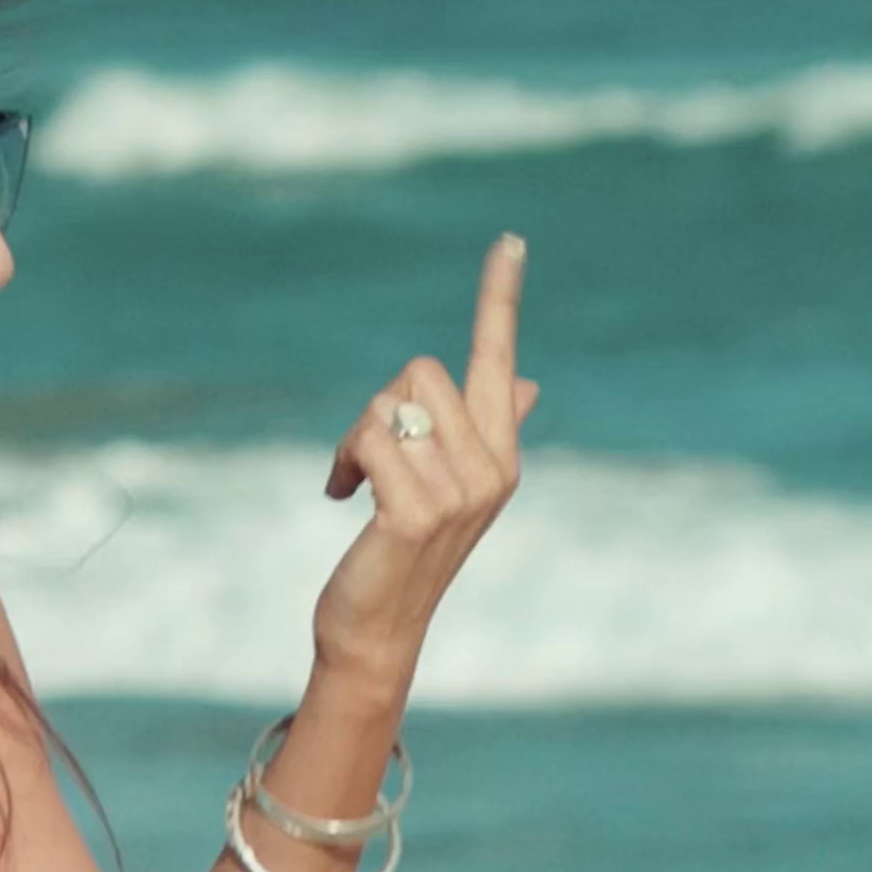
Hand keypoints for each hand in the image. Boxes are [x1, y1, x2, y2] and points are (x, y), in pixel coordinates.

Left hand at [313, 235, 540, 687]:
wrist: (378, 630)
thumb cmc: (405, 555)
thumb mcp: (451, 489)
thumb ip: (489, 431)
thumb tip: (527, 384)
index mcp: (501, 454)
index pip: (500, 361)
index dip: (500, 300)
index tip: (509, 242)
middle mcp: (493, 468)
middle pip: (420, 374)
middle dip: (378, 410)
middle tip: (366, 462)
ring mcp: (461, 491)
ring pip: (387, 405)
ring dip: (355, 440)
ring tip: (357, 486)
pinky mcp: (418, 511)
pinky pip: (368, 441)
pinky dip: (343, 464)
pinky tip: (344, 498)